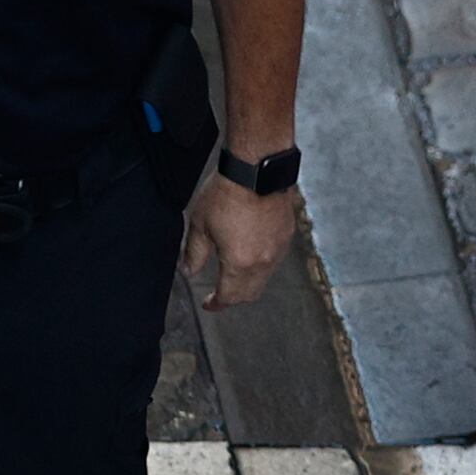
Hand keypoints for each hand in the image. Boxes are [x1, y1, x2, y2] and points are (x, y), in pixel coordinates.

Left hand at [182, 170, 301, 313]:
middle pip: (249, 294)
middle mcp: (263, 262)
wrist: (257, 170)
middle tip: (220, 293)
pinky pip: (274, 261)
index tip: (208, 304)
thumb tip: (188, 271)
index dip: (216, 304)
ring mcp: (278, 250)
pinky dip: (261, 266)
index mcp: (239, 264)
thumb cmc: (227, 194)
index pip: (228, 297)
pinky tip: (251, 253)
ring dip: (248, 283)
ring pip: (264, 279)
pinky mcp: (287, 236)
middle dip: (233, 298)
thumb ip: (194, 253)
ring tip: (234, 273)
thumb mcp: (200, 225)